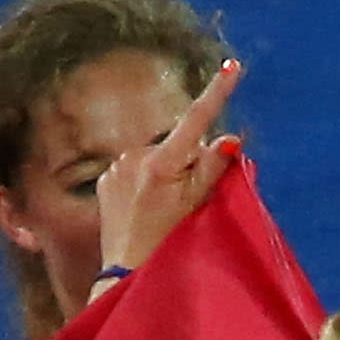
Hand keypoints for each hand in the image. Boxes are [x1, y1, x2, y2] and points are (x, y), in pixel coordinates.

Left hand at [93, 56, 245, 273]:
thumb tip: (229, 137)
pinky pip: (135, 170)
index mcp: (162, 163)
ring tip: (165, 209)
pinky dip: (146, 183)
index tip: (233, 67)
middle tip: (192, 198)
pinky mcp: (106, 178)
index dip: (217, 93)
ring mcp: (117, 167)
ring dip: (168, 173)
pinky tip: (146, 208)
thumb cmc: (169, 244)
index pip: (198, 121)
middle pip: (180, 145)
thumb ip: (213, 169)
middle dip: (192, 161)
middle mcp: (136, 157)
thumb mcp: (198, 207)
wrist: (125, 273)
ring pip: (158, 158)